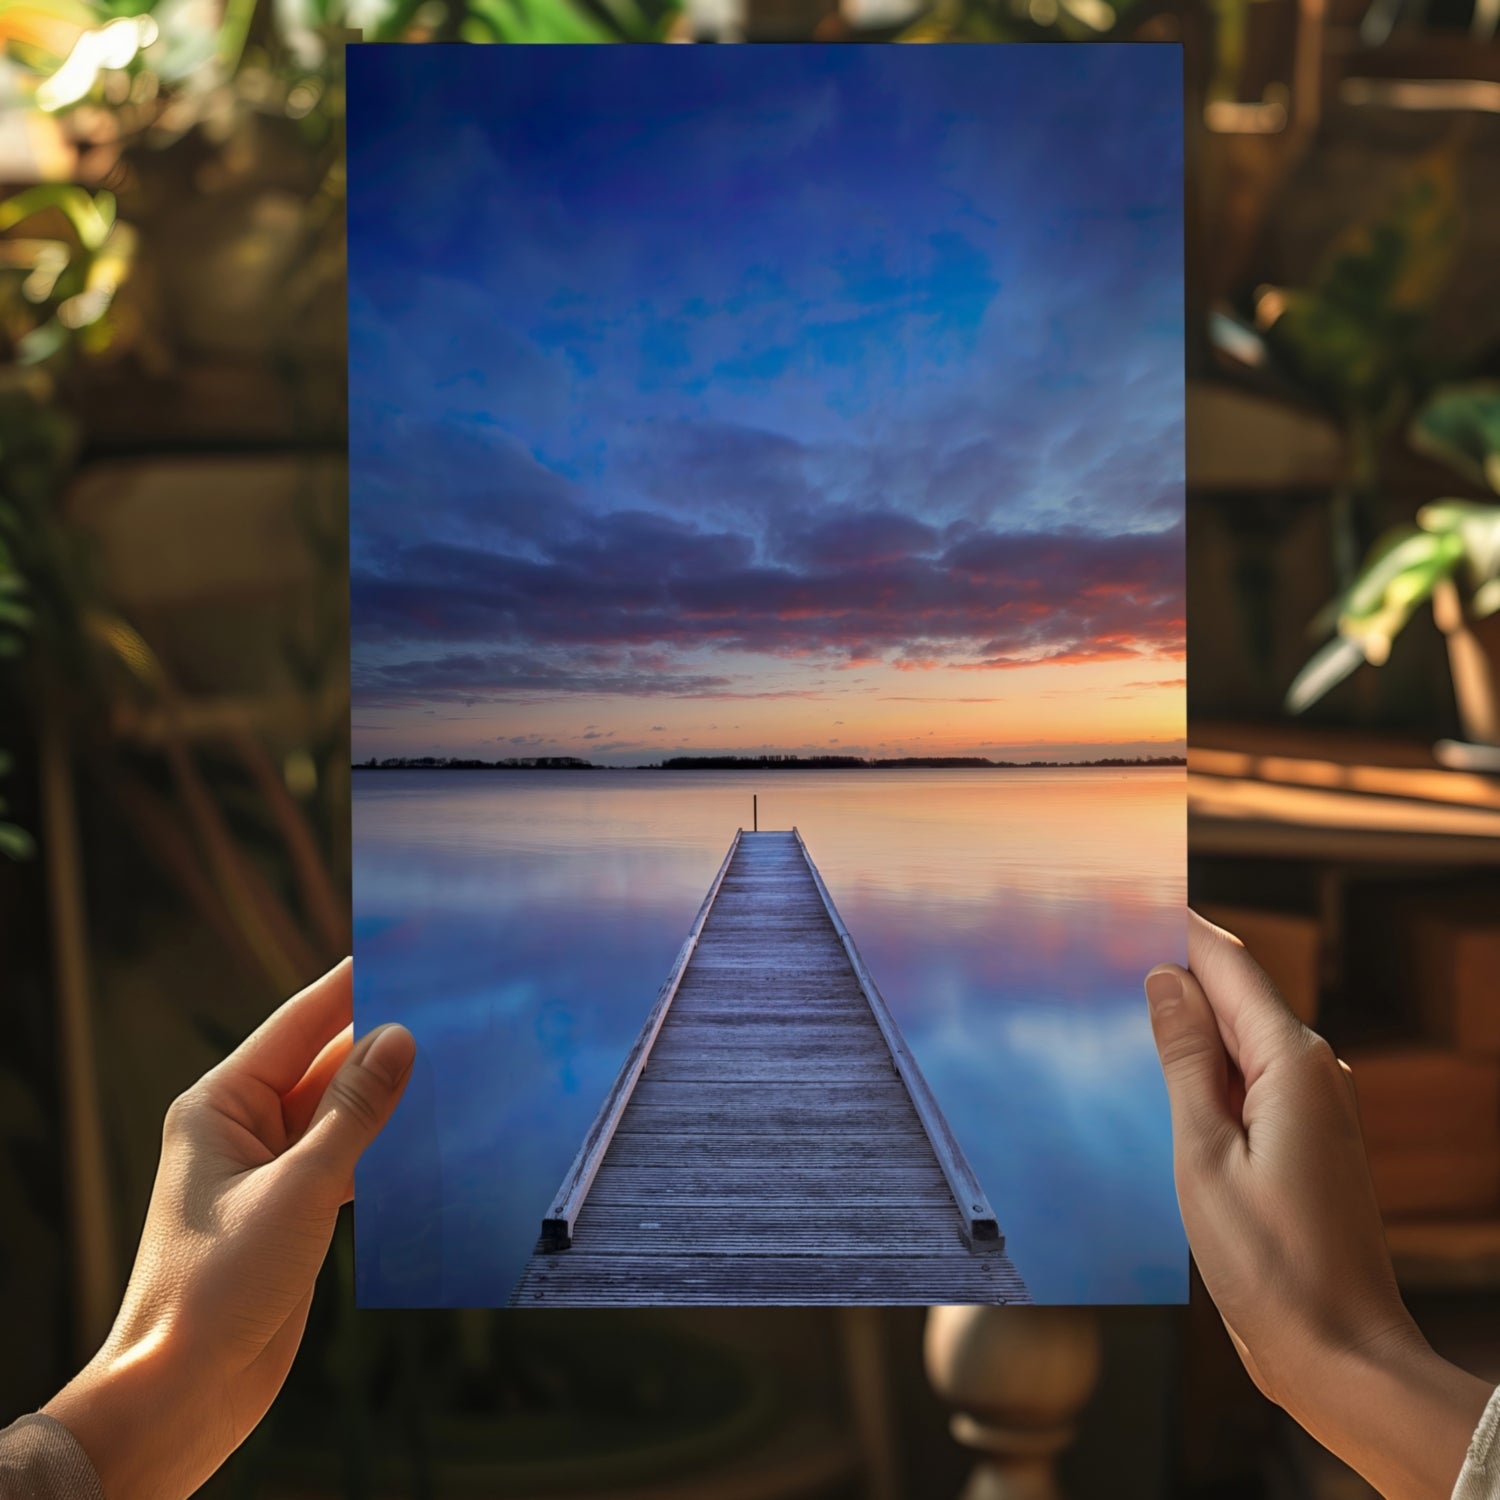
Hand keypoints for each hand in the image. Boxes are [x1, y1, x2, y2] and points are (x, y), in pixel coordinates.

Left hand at [44, 960, 413, 1499]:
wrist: (183, 1392)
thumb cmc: (216, 1287)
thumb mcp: (299, 1189)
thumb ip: (355, 1110)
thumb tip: (401, 1036)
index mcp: (221, 1104)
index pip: (301, 1021)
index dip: (355, 981)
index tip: (407, 945)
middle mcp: (243, 1127)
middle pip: (326, 1062)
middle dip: (385, 1039)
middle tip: (456, 1006)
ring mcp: (269, 1169)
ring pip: (342, 1111)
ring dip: (391, 1095)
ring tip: (459, 1062)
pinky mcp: (294, 1209)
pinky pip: (349, 1155)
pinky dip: (387, 1143)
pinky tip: (433, 1133)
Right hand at [1146, 911, 1491, 1499]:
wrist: (1340, 1355)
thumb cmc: (1270, 1264)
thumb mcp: (1202, 1154)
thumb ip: (1184, 1059)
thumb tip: (1166, 980)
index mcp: (1291, 1065)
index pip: (1229, 963)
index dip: (1177, 926)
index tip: (1127, 896)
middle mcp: (1313, 1074)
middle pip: (1235, 993)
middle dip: (1174, 967)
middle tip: (1100, 945)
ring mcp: (1314, 1109)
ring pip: (1239, 1037)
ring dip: (1185, 1018)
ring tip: (1114, 1001)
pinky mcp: (1306, 1143)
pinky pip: (1248, 1078)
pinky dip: (1204, 1064)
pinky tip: (1158, 1073)